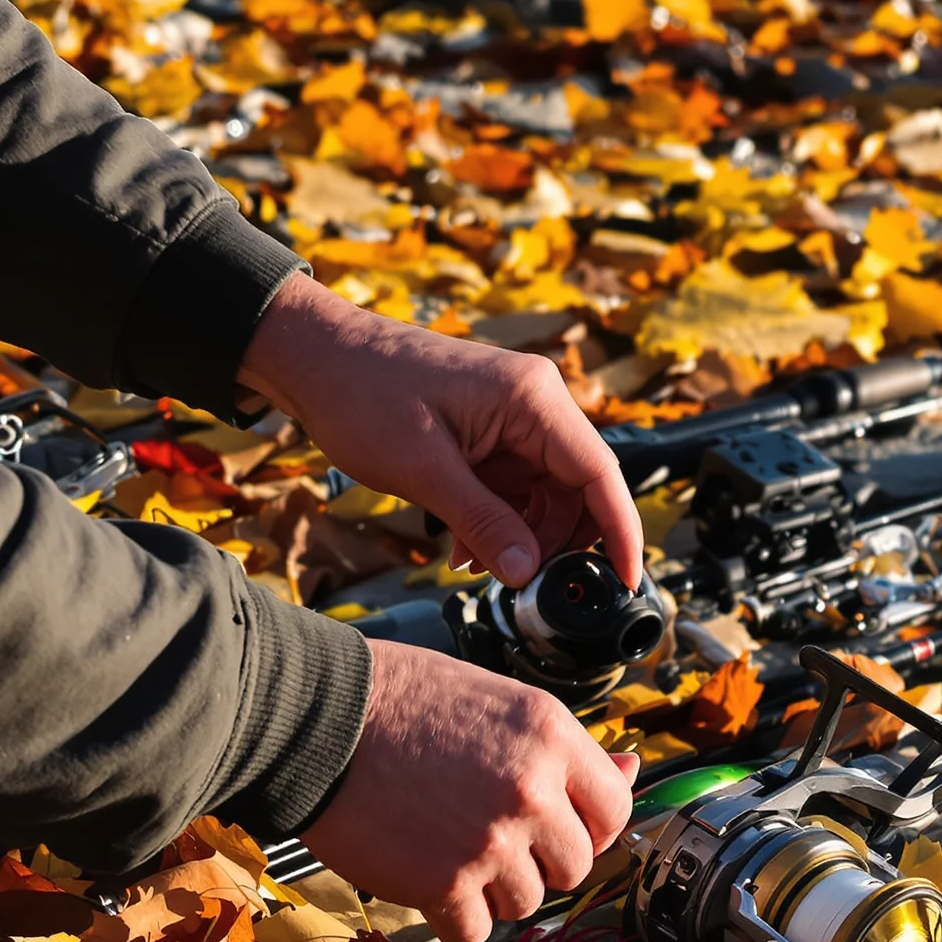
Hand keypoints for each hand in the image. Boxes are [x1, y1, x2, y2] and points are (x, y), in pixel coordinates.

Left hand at [237, 274, 641, 589]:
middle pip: (579, 493)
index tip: (628, 581)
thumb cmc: (361, 391)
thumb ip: (483, 522)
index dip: (621, 533)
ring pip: (547, 500)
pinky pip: (516, 493)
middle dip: (554, 546)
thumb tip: (528, 573)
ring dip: (520, 541)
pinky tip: (463, 549)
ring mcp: (516, 421)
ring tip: (474, 566)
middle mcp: (536, 406)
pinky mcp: (493, 437)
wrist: (313, 355)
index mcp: (533, 399)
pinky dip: (498, 526)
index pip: (599, 475)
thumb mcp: (423, 468)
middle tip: (524, 587)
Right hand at [301, 639, 638, 941]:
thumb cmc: (403, 701)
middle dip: (538, 861)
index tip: (556, 827)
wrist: (316, 718)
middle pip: (575, 867)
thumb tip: (632, 770)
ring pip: (527, 903)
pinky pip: (475, 931)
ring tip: (447, 846)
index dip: (589, 828)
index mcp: (552, 738)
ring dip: (493, 889)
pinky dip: (452, 916)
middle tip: (487, 834)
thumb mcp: (501, 702)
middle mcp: (532, 791)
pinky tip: (425, 876)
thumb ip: (566, 748)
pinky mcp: (444, 885)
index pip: (615, 812)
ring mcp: (491, 841)